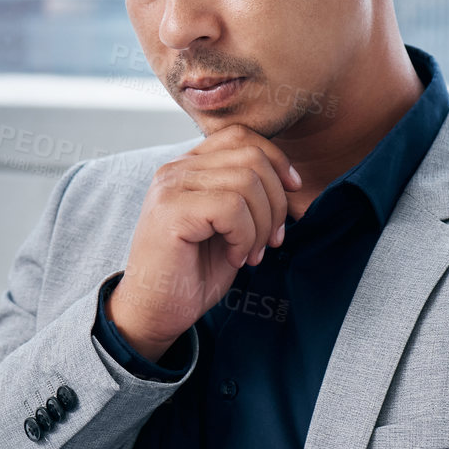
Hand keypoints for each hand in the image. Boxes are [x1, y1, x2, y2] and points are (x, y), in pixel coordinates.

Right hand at [108, 124, 301, 360]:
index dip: (276, 160)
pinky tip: (234, 257)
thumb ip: (248, 195)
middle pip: (251, 157)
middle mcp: (175, 169)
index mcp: (189, 166)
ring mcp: (170, 187)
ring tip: (250, 253)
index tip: (293, 194)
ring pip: (246, 181)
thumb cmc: (193, 273)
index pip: (241, 136)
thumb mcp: (229, 226)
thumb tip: (292, 182)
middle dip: (276, 201)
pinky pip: (231, 208)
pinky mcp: (171, 211)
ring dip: (261, 225)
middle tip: (271, 240)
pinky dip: (244, 237)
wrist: (155, 312)